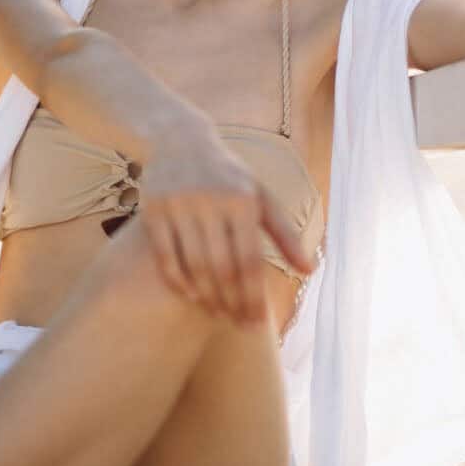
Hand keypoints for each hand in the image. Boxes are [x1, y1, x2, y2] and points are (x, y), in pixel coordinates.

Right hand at [133, 119, 314, 328]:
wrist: (182, 140)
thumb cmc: (230, 176)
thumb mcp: (261, 197)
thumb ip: (285, 234)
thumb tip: (310, 270)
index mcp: (243, 200)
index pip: (250, 260)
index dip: (253, 296)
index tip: (257, 322)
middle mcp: (211, 201)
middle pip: (223, 268)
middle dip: (232, 303)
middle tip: (239, 325)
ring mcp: (180, 205)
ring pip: (194, 266)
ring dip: (207, 297)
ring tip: (218, 314)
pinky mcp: (154, 210)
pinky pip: (165, 256)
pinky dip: (178, 281)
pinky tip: (192, 296)